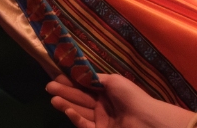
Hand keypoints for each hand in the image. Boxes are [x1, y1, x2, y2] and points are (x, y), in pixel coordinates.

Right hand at [45, 74, 192, 127]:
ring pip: (80, 111)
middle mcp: (103, 106)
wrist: (147, 121)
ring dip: (66, 104)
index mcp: (107, 92)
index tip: (57, 76)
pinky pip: (85, 125)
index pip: (84, 86)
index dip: (71, 81)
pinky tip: (67, 110)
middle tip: (49, 86)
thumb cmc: (132, 97)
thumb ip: (94, 79)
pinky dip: (75, 118)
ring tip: (53, 98)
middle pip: (80, 98)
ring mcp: (101, 121)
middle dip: (64, 92)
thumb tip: (79, 74)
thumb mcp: (113, 81)